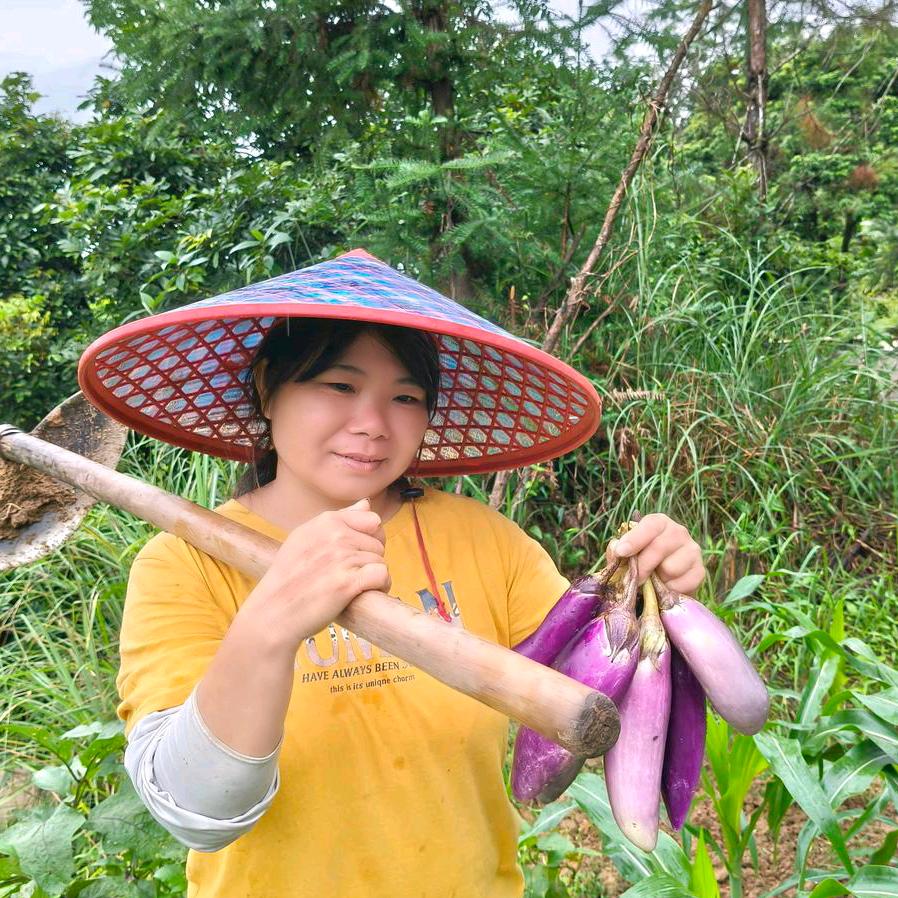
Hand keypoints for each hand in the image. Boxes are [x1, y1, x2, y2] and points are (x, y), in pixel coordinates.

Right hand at [240, 497, 391, 653]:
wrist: (272, 612)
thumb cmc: (289, 578)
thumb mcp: (305, 538)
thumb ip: (339, 519)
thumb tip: (366, 503)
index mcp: (326, 521)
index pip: (371, 520)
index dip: (370, 539)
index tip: (357, 554)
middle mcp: (335, 535)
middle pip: (378, 543)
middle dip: (370, 559)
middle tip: (349, 575)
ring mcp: (341, 558)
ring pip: (380, 561)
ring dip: (374, 576)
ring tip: (354, 588)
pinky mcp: (347, 582)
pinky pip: (382, 575)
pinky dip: (380, 587)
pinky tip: (366, 594)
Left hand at [605, 513, 704, 595]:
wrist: (662, 584)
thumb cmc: (641, 563)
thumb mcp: (625, 555)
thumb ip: (617, 551)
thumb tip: (616, 548)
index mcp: (659, 523)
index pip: (651, 525)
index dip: (635, 538)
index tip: (622, 552)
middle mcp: (679, 532)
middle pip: (659, 547)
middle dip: (643, 566)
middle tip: (635, 579)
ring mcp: (693, 550)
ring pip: (670, 568)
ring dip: (658, 579)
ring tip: (655, 579)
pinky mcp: (700, 571)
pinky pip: (681, 584)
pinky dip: (670, 590)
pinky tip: (666, 586)